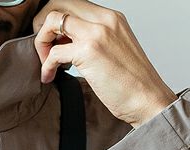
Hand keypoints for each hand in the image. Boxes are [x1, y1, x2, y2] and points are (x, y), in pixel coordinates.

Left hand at [32, 1, 177, 127]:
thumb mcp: (113, 51)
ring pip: (53, 20)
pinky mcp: (88, 52)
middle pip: (59, 4)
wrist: (148, 99)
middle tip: (44, 50)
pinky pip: (54, 51)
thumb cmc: (131, 84)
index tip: (54, 43)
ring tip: (47, 63)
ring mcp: (96, 33)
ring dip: (42, 42)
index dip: (56, 22)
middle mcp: (104, 19)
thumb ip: (92, 41)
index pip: (73, 4)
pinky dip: (46, 65)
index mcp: (111, 18)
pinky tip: (50, 77)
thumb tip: (67, 45)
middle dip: (43, 26)